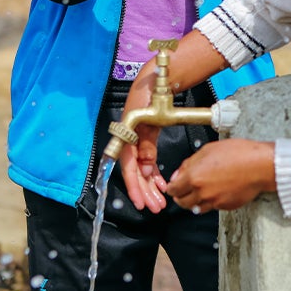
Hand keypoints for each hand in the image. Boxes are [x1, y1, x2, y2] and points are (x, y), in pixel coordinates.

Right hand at [118, 64, 167, 212]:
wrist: (154, 82)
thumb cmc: (153, 97)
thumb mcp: (154, 120)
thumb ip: (148, 144)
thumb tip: (145, 169)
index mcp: (128, 136)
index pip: (128, 167)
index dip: (134, 186)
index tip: (141, 202)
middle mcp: (129, 141)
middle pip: (134, 173)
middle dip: (145, 192)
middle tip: (156, 207)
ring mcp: (136, 143)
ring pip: (141, 171)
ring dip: (150, 187)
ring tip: (160, 201)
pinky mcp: (144, 142)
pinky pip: (146, 164)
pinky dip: (154, 176)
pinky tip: (163, 186)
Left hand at [166, 138, 275, 211]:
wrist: (260, 166)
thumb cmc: (238, 154)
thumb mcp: (207, 150)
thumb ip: (188, 164)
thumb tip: (178, 174)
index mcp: (194, 177)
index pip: (173, 190)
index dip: (172, 187)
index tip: (174, 185)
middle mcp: (202, 192)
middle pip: (182, 202)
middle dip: (180, 196)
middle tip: (183, 189)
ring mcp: (214, 201)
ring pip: (196, 208)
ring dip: (193, 201)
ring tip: (198, 192)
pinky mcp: (226, 206)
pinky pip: (211, 207)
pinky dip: (209, 202)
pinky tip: (214, 192)